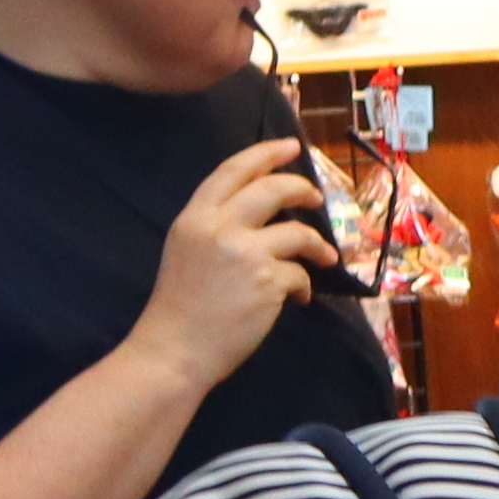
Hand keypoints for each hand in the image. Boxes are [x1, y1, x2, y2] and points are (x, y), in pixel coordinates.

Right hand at [131, 139, 335, 392]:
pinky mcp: (267, 281)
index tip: (291, 147)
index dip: (266, 154)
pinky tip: (297, 299)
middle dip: (302, 190)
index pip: (234, 170)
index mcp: (194, 217)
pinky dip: (304, 286)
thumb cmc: (179, 307)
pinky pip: (300, 274)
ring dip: (318, 245)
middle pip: (273, 189)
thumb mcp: (186, 251)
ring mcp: (244, 253)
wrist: (174, 351)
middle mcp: (219, 227)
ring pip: (298, 232)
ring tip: (324, 258)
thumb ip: (216, 226)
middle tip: (316, 199)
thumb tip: (261, 214)